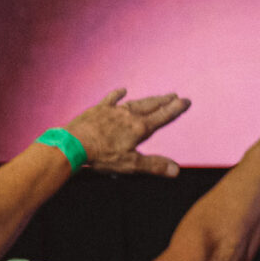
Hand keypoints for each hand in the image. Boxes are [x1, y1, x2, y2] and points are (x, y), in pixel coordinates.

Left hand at [64, 89, 190, 177]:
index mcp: (139, 128)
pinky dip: (117, 95)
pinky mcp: (98, 110)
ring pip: (135, 102)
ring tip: (157, 96)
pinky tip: (122, 90)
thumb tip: (176, 170)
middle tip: (174, 96)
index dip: (176, 109)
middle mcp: (128, 116)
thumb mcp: (131, 164)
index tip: (186, 101)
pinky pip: (110, 100)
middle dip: (164, 101)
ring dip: (148, 99)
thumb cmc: (102, 156)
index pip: (162, 116)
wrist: (74, 144)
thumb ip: (154, 166)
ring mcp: (112, 111)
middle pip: (151, 106)